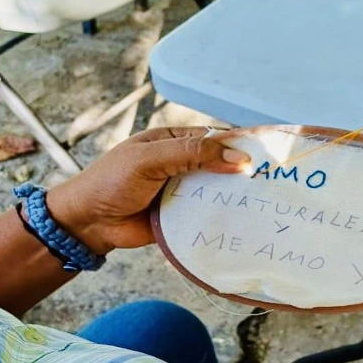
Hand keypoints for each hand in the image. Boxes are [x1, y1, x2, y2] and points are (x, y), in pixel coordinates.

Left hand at [47, 127, 248, 252]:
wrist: (88, 223)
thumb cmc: (111, 181)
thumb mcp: (151, 159)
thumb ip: (192, 154)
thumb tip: (238, 157)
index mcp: (174, 143)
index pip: (214, 139)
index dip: (240, 145)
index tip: (268, 153)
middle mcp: (182, 166)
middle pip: (220, 166)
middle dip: (242, 173)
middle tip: (273, 181)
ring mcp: (183, 193)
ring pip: (217, 193)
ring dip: (235, 198)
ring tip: (266, 203)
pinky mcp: (181, 219)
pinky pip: (207, 217)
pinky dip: (222, 219)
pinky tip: (244, 222)